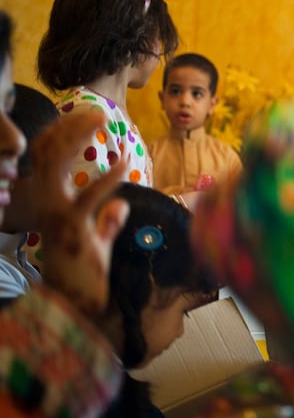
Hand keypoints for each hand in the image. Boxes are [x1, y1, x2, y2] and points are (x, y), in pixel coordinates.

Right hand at [31, 111, 128, 316]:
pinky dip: (108, 176)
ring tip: (104, 123)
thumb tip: (121, 206)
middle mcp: (46, 204)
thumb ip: (107, 222)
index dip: (61, 131)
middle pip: (46, 151)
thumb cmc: (85, 274)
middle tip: (97, 113)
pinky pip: (89, 195)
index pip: (44, 155)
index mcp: (47, 202)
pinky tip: (125, 163)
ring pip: (56, 163)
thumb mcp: (97, 242)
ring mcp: (57, 215)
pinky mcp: (75, 228)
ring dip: (79, 137)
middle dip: (69, 126)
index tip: (87, 117)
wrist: (75, 304)